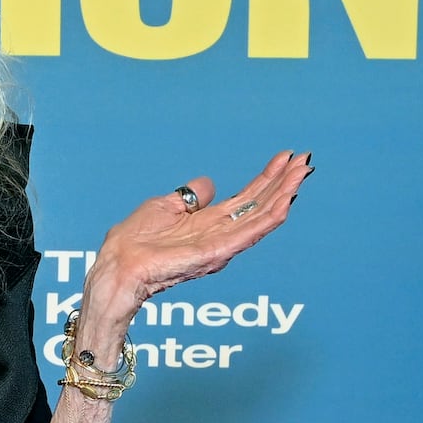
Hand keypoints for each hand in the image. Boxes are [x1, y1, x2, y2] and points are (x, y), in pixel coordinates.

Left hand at [84, 150, 313, 326]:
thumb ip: (190, 197)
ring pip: (261, 217)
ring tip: (302, 173)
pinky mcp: (215, 254)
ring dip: (283, 195)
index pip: (246, 198)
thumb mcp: (164, 206)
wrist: (117, 265)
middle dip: (283, 183)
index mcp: (209, 223)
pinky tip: (285, 202)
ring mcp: (221, 245)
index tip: (286, 158)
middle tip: (305, 161)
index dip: (267, 178)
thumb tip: (209, 184)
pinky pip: (248, 234)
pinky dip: (268, 217)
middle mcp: (220, 235)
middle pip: (259, 205)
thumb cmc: (133, 241)